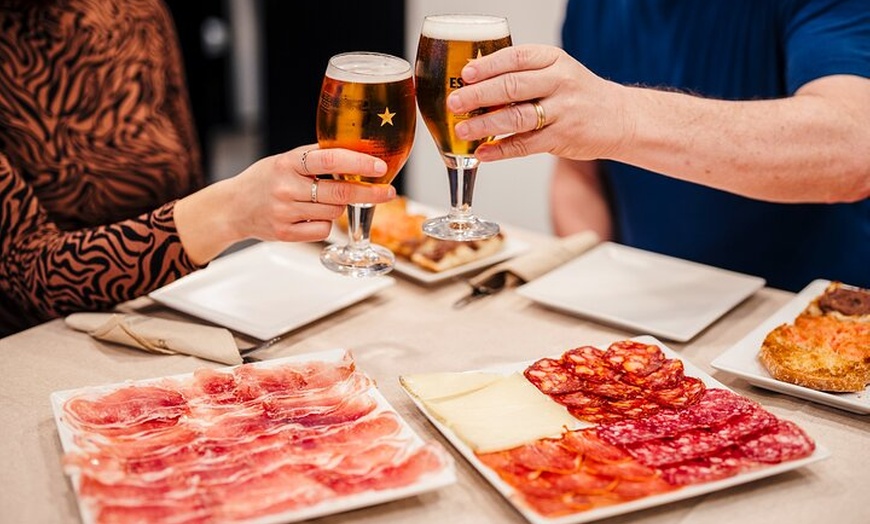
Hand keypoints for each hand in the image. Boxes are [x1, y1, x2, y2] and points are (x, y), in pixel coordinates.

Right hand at [175, 145, 395, 264]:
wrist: (232, 207)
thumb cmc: (265, 180)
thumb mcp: (286, 160)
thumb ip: (316, 158)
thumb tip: (358, 155)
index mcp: (288, 162)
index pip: (329, 159)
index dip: (358, 162)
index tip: (380, 167)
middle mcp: (285, 187)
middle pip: (339, 192)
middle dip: (368, 193)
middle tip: (387, 192)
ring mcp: (284, 212)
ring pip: (334, 213)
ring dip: (339, 208)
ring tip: (323, 201)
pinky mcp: (285, 234)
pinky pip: (323, 231)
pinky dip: (325, 224)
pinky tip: (311, 216)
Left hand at [446, 44, 628, 161]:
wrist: (620, 118)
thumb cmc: (578, 95)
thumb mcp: (557, 72)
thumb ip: (523, 76)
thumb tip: (475, 86)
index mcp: (554, 59)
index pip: (516, 57)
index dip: (487, 66)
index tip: (465, 74)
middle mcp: (559, 82)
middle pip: (511, 86)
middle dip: (478, 95)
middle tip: (455, 103)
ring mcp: (562, 111)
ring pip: (516, 117)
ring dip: (484, 125)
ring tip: (462, 129)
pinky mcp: (563, 137)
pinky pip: (526, 145)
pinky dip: (501, 150)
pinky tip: (483, 152)